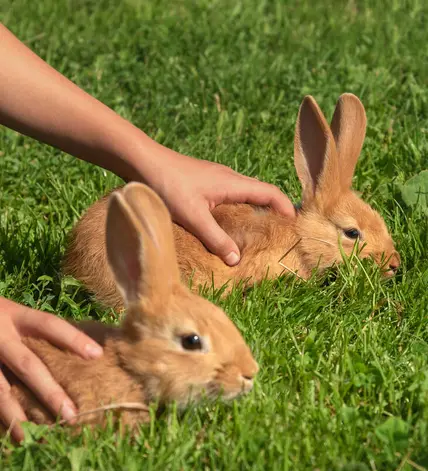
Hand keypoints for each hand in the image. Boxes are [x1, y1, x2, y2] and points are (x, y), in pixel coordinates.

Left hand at [0, 24, 294, 265]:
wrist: (139, 159)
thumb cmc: (166, 183)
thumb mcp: (192, 216)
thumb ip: (215, 239)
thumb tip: (237, 260)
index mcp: (232, 183)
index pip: (270, 194)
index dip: (286, 209)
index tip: (296, 226)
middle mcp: (227, 179)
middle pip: (259, 196)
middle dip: (271, 215)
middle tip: (278, 236)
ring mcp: (214, 181)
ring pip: (242, 198)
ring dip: (251, 215)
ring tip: (254, 237)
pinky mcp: (201, 185)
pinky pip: (227, 200)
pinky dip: (233, 214)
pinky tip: (223, 229)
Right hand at [0, 298, 102, 442]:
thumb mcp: (13, 313)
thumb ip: (38, 331)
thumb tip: (86, 351)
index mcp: (16, 316)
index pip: (49, 325)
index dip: (73, 338)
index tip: (97, 354)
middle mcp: (1, 336)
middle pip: (28, 365)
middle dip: (50, 392)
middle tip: (72, 416)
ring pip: (0, 390)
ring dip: (16, 416)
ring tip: (32, 439)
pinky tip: (10, 436)